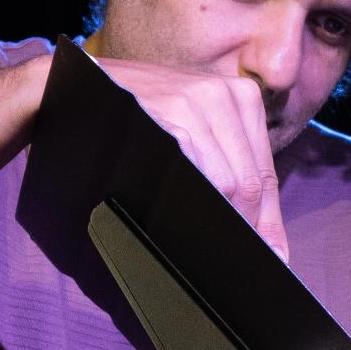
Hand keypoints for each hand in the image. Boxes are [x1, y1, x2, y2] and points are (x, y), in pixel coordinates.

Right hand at [93, 57, 289, 264]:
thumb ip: (233, 174)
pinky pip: (194, 172)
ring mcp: (195, 100)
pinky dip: (193, 204)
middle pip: (250, 184)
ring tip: (205, 247)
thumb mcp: (196, 131)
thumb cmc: (142, 118)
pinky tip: (181, 219)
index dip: (267, 223)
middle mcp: (225, 93)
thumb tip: (273, 247)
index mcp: (243, 98)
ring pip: (226, 183)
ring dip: (218, 221)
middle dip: (243, 227)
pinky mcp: (166, 113)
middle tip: (232, 261)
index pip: (266, 175)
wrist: (76, 88)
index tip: (269, 259)